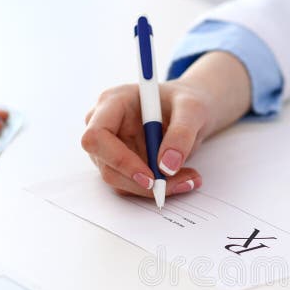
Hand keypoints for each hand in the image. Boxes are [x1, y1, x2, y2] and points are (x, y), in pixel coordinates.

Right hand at [82, 51, 251, 197]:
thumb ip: (181, 134)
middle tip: (177, 184)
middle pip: (107, 165)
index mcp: (112, 102)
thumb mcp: (192, 109)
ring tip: (189, 179)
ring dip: (154, 188)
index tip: (150, 177)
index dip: (120, 160)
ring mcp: (111, 148)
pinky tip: (182, 178)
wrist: (190, 111)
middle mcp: (105, 126)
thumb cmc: (185, 101)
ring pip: (120, 181)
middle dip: (141, 183)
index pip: (97, 136)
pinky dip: (159, 188)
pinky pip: (134, 185)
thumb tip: (166, 167)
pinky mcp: (123, 164)